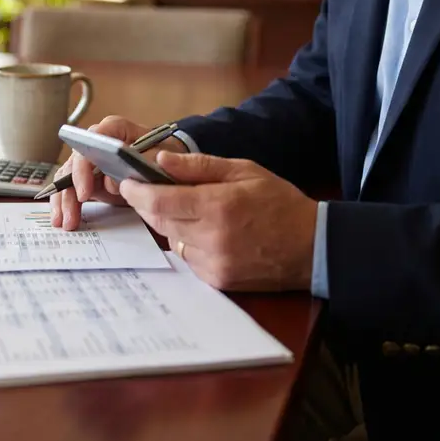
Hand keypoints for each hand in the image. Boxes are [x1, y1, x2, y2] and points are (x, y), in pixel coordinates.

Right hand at [49, 116, 186, 230]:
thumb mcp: (163, 159)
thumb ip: (142, 164)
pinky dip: (65, 203)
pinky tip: (63, 219)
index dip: (85, 165)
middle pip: (76, 161)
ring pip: (68, 175)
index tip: (85, 192)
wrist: (166, 163)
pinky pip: (70, 187)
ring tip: (64, 222)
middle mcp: (98, 141)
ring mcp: (91, 159)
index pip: (94, 139)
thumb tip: (114, 180)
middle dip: (70, 189)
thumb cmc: (164, 156)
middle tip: (72, 213)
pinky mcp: (88, 176)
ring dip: (64, 199)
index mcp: (116, 129)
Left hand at [119, 152, 317, 291]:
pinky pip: (187, 258)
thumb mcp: (243, 171)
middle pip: (159, 221)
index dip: (136, 192)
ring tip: (185, 209)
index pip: (159, 201)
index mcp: (217, 206)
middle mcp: (211, 238)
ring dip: (169, 224)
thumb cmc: (279, 203)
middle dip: (148, 205)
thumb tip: (161, 160)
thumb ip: (199, 166)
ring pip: (170, 240)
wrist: (312, 247)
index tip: (126, 182)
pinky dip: (186, 243)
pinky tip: (203, 232)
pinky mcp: (217, 280)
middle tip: (145, 190)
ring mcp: (213, 263)